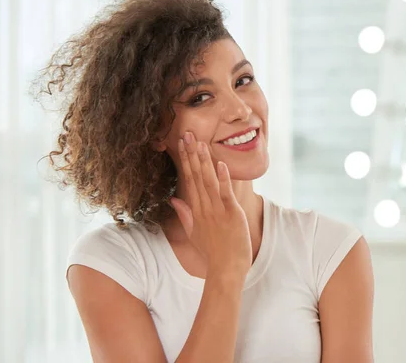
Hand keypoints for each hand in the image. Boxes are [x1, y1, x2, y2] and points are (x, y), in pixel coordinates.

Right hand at [169, 132, 251, 278]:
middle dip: (191, 154)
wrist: (225, 271)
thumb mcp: (193, 233)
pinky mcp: (231, 214)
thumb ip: (184, 214)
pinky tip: (221, 164)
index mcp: (196, 210)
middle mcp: (204, 208)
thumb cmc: (213, 253)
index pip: (189, 180)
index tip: (181, 144)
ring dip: (204, 161)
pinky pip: (225, 194)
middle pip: (195, 176)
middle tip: (186, 134)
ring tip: (199, 142)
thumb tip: (174, 198)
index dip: (185, 160)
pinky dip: (223, 179)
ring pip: (208, 181)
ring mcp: (217, 211)